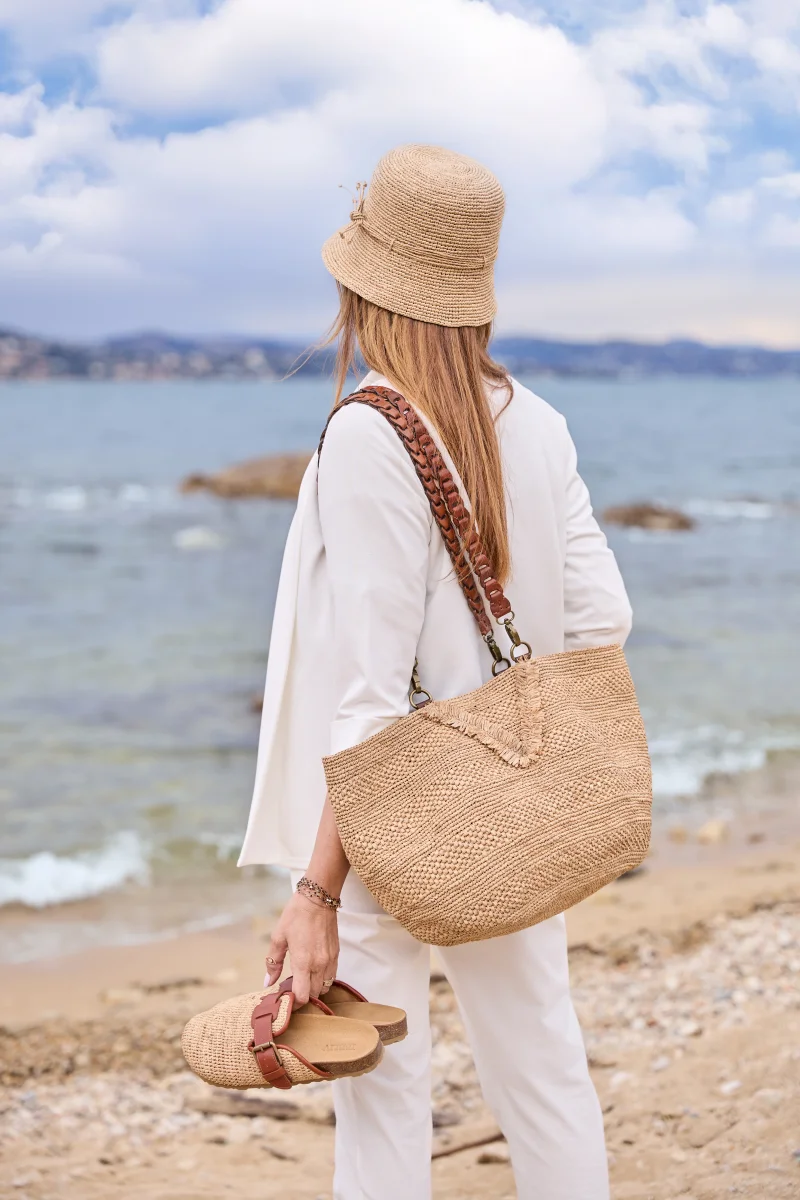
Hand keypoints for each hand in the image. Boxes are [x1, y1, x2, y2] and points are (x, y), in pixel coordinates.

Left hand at [265, 891, 338, 1005]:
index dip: (294, 1003)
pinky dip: (323, 979)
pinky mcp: (336, 954)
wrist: (318, 899)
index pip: (303, 996)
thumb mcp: (278, 937)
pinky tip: (313, 971)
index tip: (286, 999)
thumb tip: (268, 982)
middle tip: (292, 990)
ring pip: (325, 987)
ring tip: (303, 981)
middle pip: (315, 995)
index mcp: (303, 963)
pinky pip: (332, 976)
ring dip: (315, 989)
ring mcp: (330, 960)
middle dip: (304, 996)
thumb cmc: (296, 916)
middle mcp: (319, 965)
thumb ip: (273, 962)